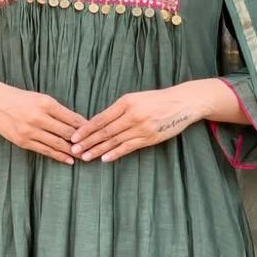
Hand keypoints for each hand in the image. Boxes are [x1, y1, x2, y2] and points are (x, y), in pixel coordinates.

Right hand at [0, 79, 86, 164]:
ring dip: (72, 151)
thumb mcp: (40, 98)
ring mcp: (30, 131)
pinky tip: (68, 160)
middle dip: (82, 142)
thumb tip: (78, 123)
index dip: (85, 127)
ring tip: (84, 156)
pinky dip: (59, 156)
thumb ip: (58, 110)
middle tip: (94, 148)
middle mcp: (38, 117)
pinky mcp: (23, 141)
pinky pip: (45, 151)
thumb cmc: (20, 99)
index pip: (71, 118)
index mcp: (46, 103)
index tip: (95, 133)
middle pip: (67, 132)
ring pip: (57, 144)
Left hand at [68, 84, 206, 162]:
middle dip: (88, 141)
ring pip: (115, 141)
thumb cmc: (157, 100)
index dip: (86, 129)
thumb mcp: (136, 98)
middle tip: (74, 150)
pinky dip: (115, 153)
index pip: (101, 118)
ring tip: (85, 156)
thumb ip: (119, 109)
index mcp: (126, 102)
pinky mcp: (149, 138)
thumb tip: (99, 122)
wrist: (182, 103)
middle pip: (105, 131)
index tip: (73, 136)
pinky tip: (104, 158)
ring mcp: (141, 127)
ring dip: (98, 150)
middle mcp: (132, 114)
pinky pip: (129, 147)